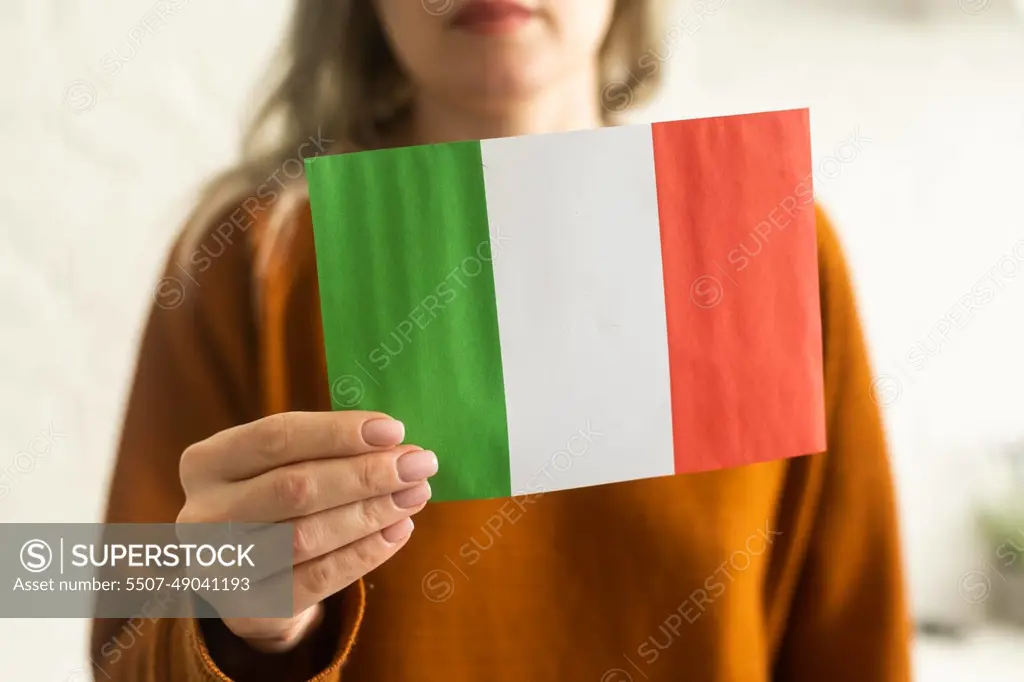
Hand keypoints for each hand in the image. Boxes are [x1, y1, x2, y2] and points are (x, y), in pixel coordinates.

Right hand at [176, 411, 435, 651]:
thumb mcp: (280, 466)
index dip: (338, 432)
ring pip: (307, 535)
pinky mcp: (250, 609)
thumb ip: (325, 450)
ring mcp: (220, 566)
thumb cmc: (275, 501)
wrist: (249, 577)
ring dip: (371, 512)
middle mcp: (201, 514)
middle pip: (294, 487)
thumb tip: (396, 442)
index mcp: (207, 462)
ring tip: (415, 494)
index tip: (394, 429)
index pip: (276, 436)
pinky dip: (364, 554)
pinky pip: (317, 579)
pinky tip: (398, 530)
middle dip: (365, 474)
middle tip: (419, 463)